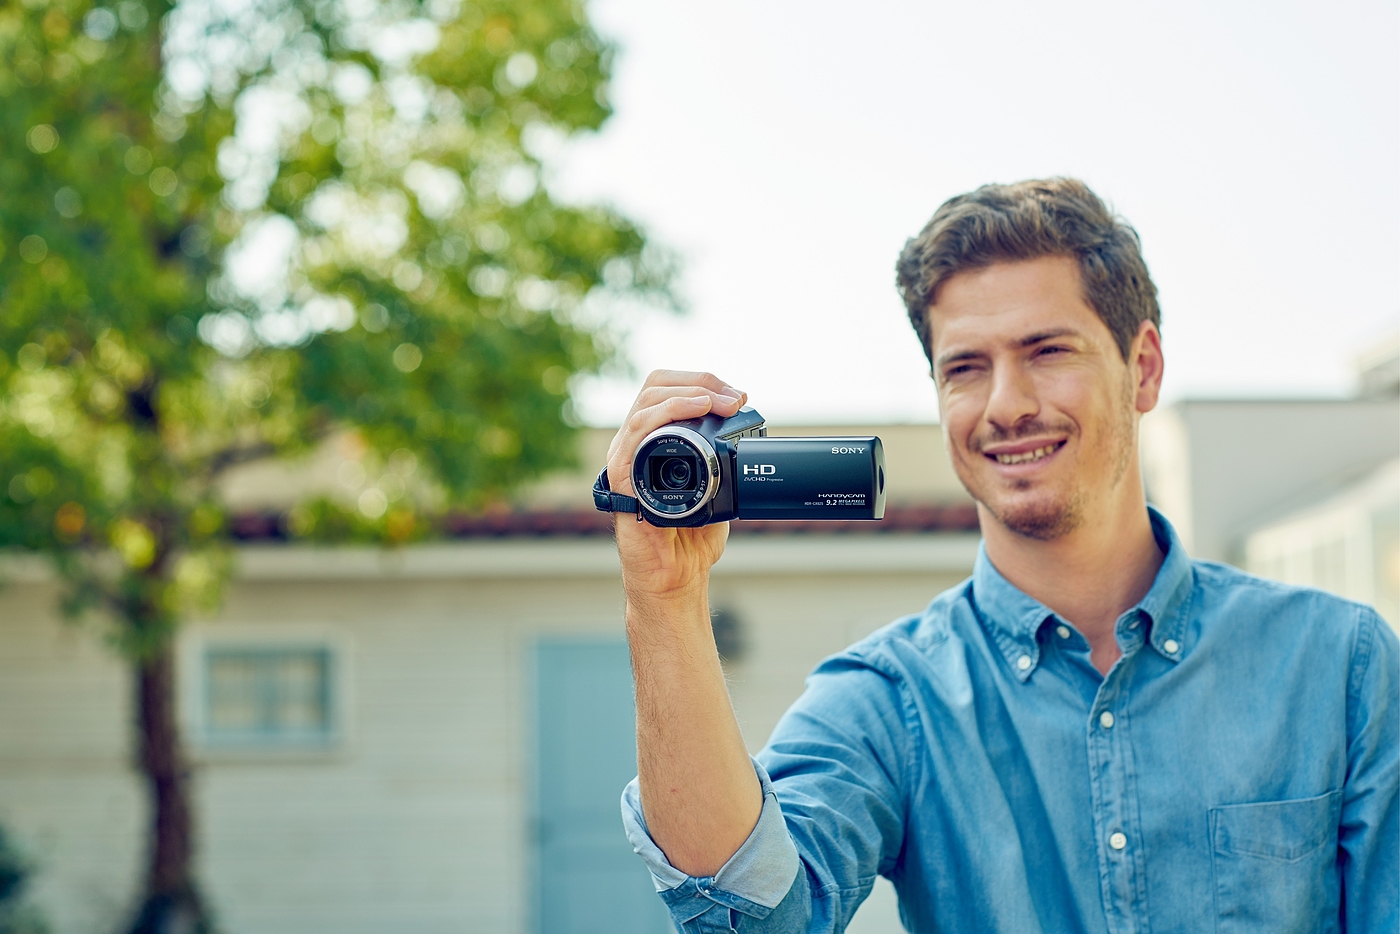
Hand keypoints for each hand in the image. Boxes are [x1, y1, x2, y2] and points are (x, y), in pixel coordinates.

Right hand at [605, 369, 747, 601]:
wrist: (676, 577)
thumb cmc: (691, 539)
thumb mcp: (717, 488)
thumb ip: (723, 461)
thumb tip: (755, 437)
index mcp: (653, 442)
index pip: (668, 390)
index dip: (702, 382)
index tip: (738, 396)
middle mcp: (635, 444)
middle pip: (656, 386)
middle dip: (700, 381)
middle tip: (734, 398)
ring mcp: (626, 458)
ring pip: (647, 400)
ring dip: (688, 391)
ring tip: (719, 400)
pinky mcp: (622, 476)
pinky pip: (638, 431)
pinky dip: (668, 411)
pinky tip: (694, 407)